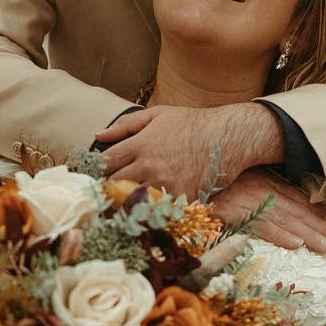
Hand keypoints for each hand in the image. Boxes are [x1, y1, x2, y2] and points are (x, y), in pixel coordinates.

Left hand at [94, 102, 280, 198]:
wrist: (227, 138)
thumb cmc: (191, 124)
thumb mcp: (157, 115)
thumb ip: (125, 125)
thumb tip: (98, 136)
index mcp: (141, 145)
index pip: (106, 163)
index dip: (97, 171)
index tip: (97, 175)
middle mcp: (150, 166)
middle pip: (115, 185)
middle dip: (108, 188)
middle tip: (105, 191)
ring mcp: (166, 184)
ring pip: (133, 201)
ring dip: (126, 202)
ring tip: (122, 202)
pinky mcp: (181, 198)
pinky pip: (157, 210)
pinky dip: (149, 210)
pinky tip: (146, 208)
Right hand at [211, 169, 325, 253]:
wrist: (185, 176)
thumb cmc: (215, 185)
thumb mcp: (246, 184)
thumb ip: (269, 194)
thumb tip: (296, 212)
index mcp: (267, 183)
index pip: (301, 201)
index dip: (322, 215)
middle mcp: (261, 190)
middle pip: (298, 211)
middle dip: (323, 227)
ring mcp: (247, 201)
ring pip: (285, 219)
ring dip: (308, 233)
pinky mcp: (230, 213)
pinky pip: (259, 225)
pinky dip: (278, 234)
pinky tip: (295, 244)